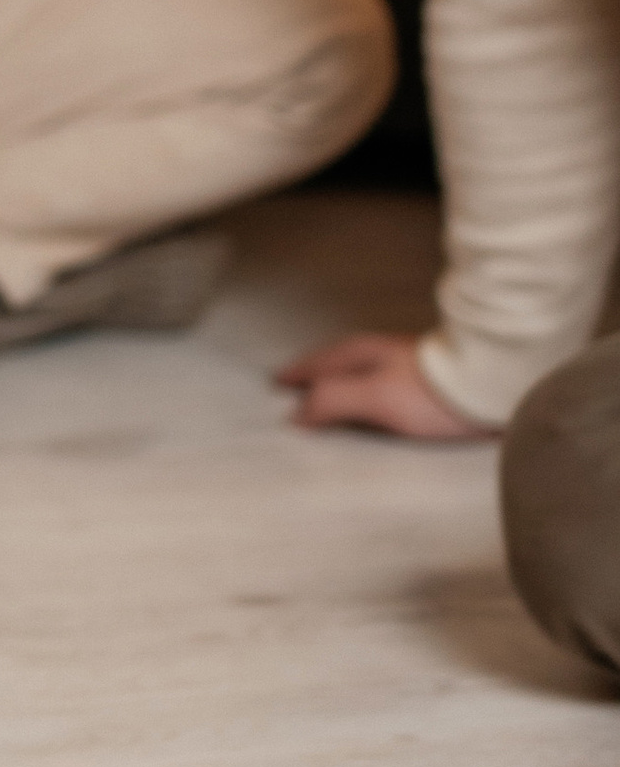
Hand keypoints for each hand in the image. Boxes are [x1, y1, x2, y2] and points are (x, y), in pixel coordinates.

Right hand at [275, 332, 491, 440]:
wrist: (490, 384)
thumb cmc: (430, 392)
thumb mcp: (374, 397)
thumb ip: (332, 401)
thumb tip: (296, 414)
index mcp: (361, 353)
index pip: (317, 363)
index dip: (296, 374)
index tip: (276, 382)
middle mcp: (378, 353)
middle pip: (335, 362)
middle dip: (313, 373)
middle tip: (293, 385)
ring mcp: (402, 364)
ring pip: (357, 370)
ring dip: (338, 381)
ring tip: (327, 395)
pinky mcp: (424, 381)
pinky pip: (378, 384)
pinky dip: (362, 392)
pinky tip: (372, 404)